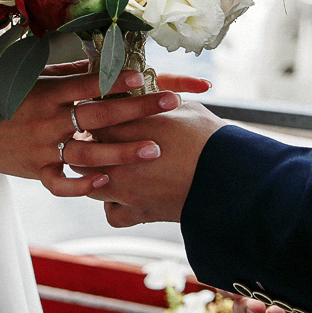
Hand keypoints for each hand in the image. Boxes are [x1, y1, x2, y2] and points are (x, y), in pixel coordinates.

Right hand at [0, 61, 192, 196]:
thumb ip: (65, 73)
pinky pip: (61, 182)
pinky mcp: (37, 171)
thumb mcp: (29, 79)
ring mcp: (42, 148)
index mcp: (45, 92)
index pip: (86, 83)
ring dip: (122, 152)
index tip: (144, 73)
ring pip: (87, 152)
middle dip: (137, 108)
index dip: (115, 78)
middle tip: (170, 103)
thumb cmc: (3, 98)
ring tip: (154, 150)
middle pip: (97, 114)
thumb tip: (100, 57)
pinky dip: (82, 185)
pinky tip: (107, 183)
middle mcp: (46, 119)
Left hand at [74, 101, 224, 223]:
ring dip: (97, 174)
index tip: (109, 117)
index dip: (100, 117)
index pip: (93, 118)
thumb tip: (154, 99)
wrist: (229, 177)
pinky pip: (111, 213)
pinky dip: (115, 206)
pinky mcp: (138, 212)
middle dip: (93, 146)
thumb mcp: (183, 109)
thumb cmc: (208, 137)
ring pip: (89, 182)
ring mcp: (124, 189)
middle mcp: (117, 159)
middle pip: (83, 150)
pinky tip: (127, 196)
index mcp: (125, 127)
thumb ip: (157, 105)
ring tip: (115, 168)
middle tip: (108, 142)